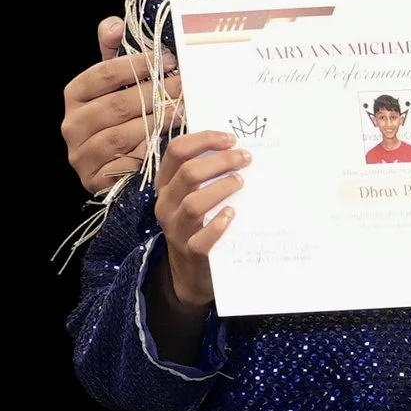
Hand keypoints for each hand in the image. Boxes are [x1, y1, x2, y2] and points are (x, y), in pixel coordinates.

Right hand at [63, 17, 177, 198]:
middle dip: (154, 92)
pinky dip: (151, 148)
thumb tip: (114, 24)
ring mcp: (81, 155)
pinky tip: (172, 137)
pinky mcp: (96, 179)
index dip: (137, 65)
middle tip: (183, 83)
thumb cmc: (118, 119)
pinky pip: (128, 161)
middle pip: (116, 105)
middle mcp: (71, 125)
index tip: (168, 59)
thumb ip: (113, 53)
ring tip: (183, 107)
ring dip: (158, 119)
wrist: (111, 168)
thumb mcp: (113, 84)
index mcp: (74, 95)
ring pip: (123, 134)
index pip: (103, 74)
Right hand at [155, 128, 248, 311]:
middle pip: (188, 173)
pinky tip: (232, 214)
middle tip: (245, 158)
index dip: (204, 140)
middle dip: (220, 161)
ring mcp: (176, 230)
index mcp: (166, 184)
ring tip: (241, 182)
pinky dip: (218, 225)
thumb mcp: (193, 195)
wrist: (190, 272)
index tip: (231, 138)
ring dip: (221, 189)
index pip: (177, 151)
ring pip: (193, 204)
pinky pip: (202, 239)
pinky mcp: (191, 252)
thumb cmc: (198, 223)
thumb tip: (234, 145)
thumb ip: (204, 172)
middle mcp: (166, 205)